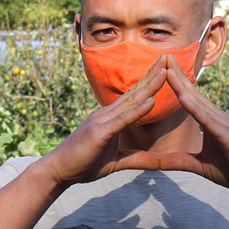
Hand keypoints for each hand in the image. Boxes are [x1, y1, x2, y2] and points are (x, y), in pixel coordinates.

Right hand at [39, 56, 169, 186]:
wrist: (59, 171)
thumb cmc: (83, 164)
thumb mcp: (116, 162)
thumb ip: (136, 159)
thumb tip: (158, 163)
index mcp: (111, 118)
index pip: (135, 97)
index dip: (150, 82)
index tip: (166, 69)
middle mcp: (107, 114)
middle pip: (135, 92)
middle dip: (153, 75)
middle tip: (168, 57)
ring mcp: (103, 121)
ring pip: (131, 101)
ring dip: (149, 86)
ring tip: (165, 71)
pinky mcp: (100, 132)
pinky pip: (122, 120)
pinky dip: (137, 111)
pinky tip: (151, 101)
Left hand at [138, 55, 228, 194]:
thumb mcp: (202, 166)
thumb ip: (181, 161)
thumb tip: (159, 162)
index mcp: (212, 122)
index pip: (191, 98)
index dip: (177, 83)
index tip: (162, 67)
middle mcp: (218, 117)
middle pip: (193, 93)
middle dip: (177, 74)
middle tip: (162, 55)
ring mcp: (224, 123)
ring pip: (198, 102)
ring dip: (182, 85)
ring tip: (167, 69)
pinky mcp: (227, 135)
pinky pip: (207, 119)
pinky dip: (194, 108)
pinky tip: (182, 97)